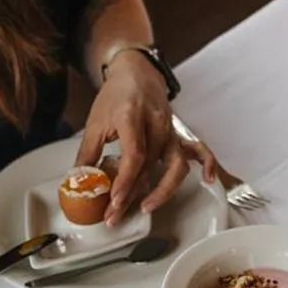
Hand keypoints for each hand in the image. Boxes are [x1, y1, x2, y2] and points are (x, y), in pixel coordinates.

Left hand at [78, 51, 217, 225]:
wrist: (135, 72)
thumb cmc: (116, 95)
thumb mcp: (95, 122)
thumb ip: (87, 153)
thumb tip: (78, 181)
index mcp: (132, 117)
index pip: (134, 156)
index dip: (125, 182)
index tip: (115, 201)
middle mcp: (156, 125)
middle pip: (151, 168)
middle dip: (133, 196)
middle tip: (116, 215)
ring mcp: (171, 130)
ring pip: (176, 165)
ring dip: (163, 190)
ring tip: (147, 207)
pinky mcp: (179, 134)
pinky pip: (200, 150)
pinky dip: (208, 164)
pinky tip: (209, 179)